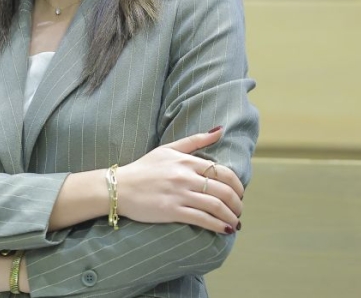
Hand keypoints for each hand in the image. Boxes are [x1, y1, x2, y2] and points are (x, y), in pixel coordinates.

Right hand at [116, 128, 243, 234]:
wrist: (120, 187)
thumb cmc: (144, 168)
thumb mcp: (168, 149)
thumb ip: (195, 140)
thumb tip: (220, 130)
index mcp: (186, 161)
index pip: (222, 172)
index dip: (237, 184)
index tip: (239, 193)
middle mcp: (185, 177)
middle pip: (223, 190)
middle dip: (237, 203)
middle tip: (239, 210)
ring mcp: (179, 194)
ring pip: (216, 206)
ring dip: (230, 217)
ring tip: (234, 222)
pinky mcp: (172, 211)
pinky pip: (202, 219)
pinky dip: (217, 226)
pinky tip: (224, 230)